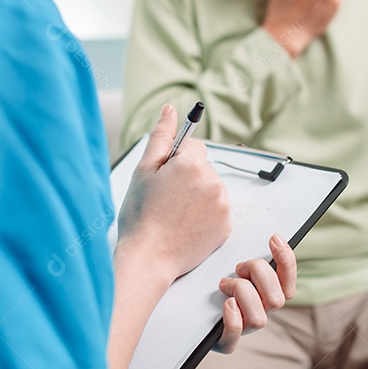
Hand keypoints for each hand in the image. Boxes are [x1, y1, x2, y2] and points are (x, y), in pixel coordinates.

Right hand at [116, 104, 231, 284]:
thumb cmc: (140, 216)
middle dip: (188, 177)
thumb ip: (161, 136)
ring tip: (175, 214)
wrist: (148, 258)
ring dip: (198, 196)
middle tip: (166, 198)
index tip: (166, 176)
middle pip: (204, 167)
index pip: (194, 145)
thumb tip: (170, 109)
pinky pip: (218, 209)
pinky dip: (205, 215)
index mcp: (192, 164)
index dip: (176, 160)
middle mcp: (213, 182)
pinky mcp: (226, 226)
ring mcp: (223, 205)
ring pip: (211, 188)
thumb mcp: (144, 170)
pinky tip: (186, 225)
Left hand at [214, 234, 296, 353]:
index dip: (286, 259)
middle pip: (278, 299)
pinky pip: (236, 333)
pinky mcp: (226, 341)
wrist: (189, 311)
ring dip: (242, 294)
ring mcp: (244, 328)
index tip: (273, 239)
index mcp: (268, 293)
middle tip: (238, 267)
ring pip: (259, 318)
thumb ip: (248, 256)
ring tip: (224, 284)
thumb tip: (257, 236)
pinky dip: (233, 318)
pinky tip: (226, 304)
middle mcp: (261, 312)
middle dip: (258, 275)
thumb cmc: (215, 284)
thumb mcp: (234, 265)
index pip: (288, 280)